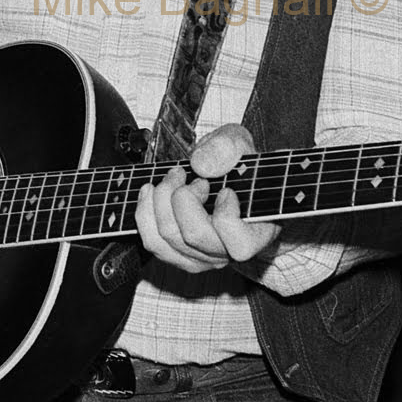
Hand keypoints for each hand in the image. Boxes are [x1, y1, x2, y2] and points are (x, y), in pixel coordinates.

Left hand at [135, 123, 279, 274]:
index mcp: (256, 233)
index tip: (226, 190)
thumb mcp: (239, 143)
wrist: (225, 175)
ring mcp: (202, 258)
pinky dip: (145, 213)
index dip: (226, 214)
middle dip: (182, 196)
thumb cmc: (237, 164)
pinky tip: (150, 192)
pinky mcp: (178, 255)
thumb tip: (201, 166)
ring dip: (161, 201)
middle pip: (194, 236)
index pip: (239, 243)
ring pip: (168, 239)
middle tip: (187, 175)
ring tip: (171, 179)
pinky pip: (153, 242)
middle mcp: (228, 252)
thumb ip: (227, 148)